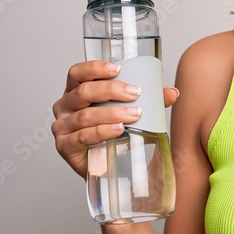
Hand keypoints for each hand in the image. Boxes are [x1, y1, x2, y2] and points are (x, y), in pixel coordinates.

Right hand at [51, 60, 179, 179]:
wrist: (108, 165)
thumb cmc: (114, 132)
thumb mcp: (129, 111)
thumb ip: (149, 101)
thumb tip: (172, 93)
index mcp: (76, 91)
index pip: (77, 73)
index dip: (94, 68)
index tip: (117, 69)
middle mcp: (64, 106)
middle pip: (83, 92)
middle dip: (111, 90)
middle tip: (135, 93)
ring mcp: (62, 127)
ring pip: (85, 116)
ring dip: (112, 113)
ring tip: (134, 115)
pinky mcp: (65, 146)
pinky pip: (83, 137)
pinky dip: (102, 132)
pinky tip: (118, 130)